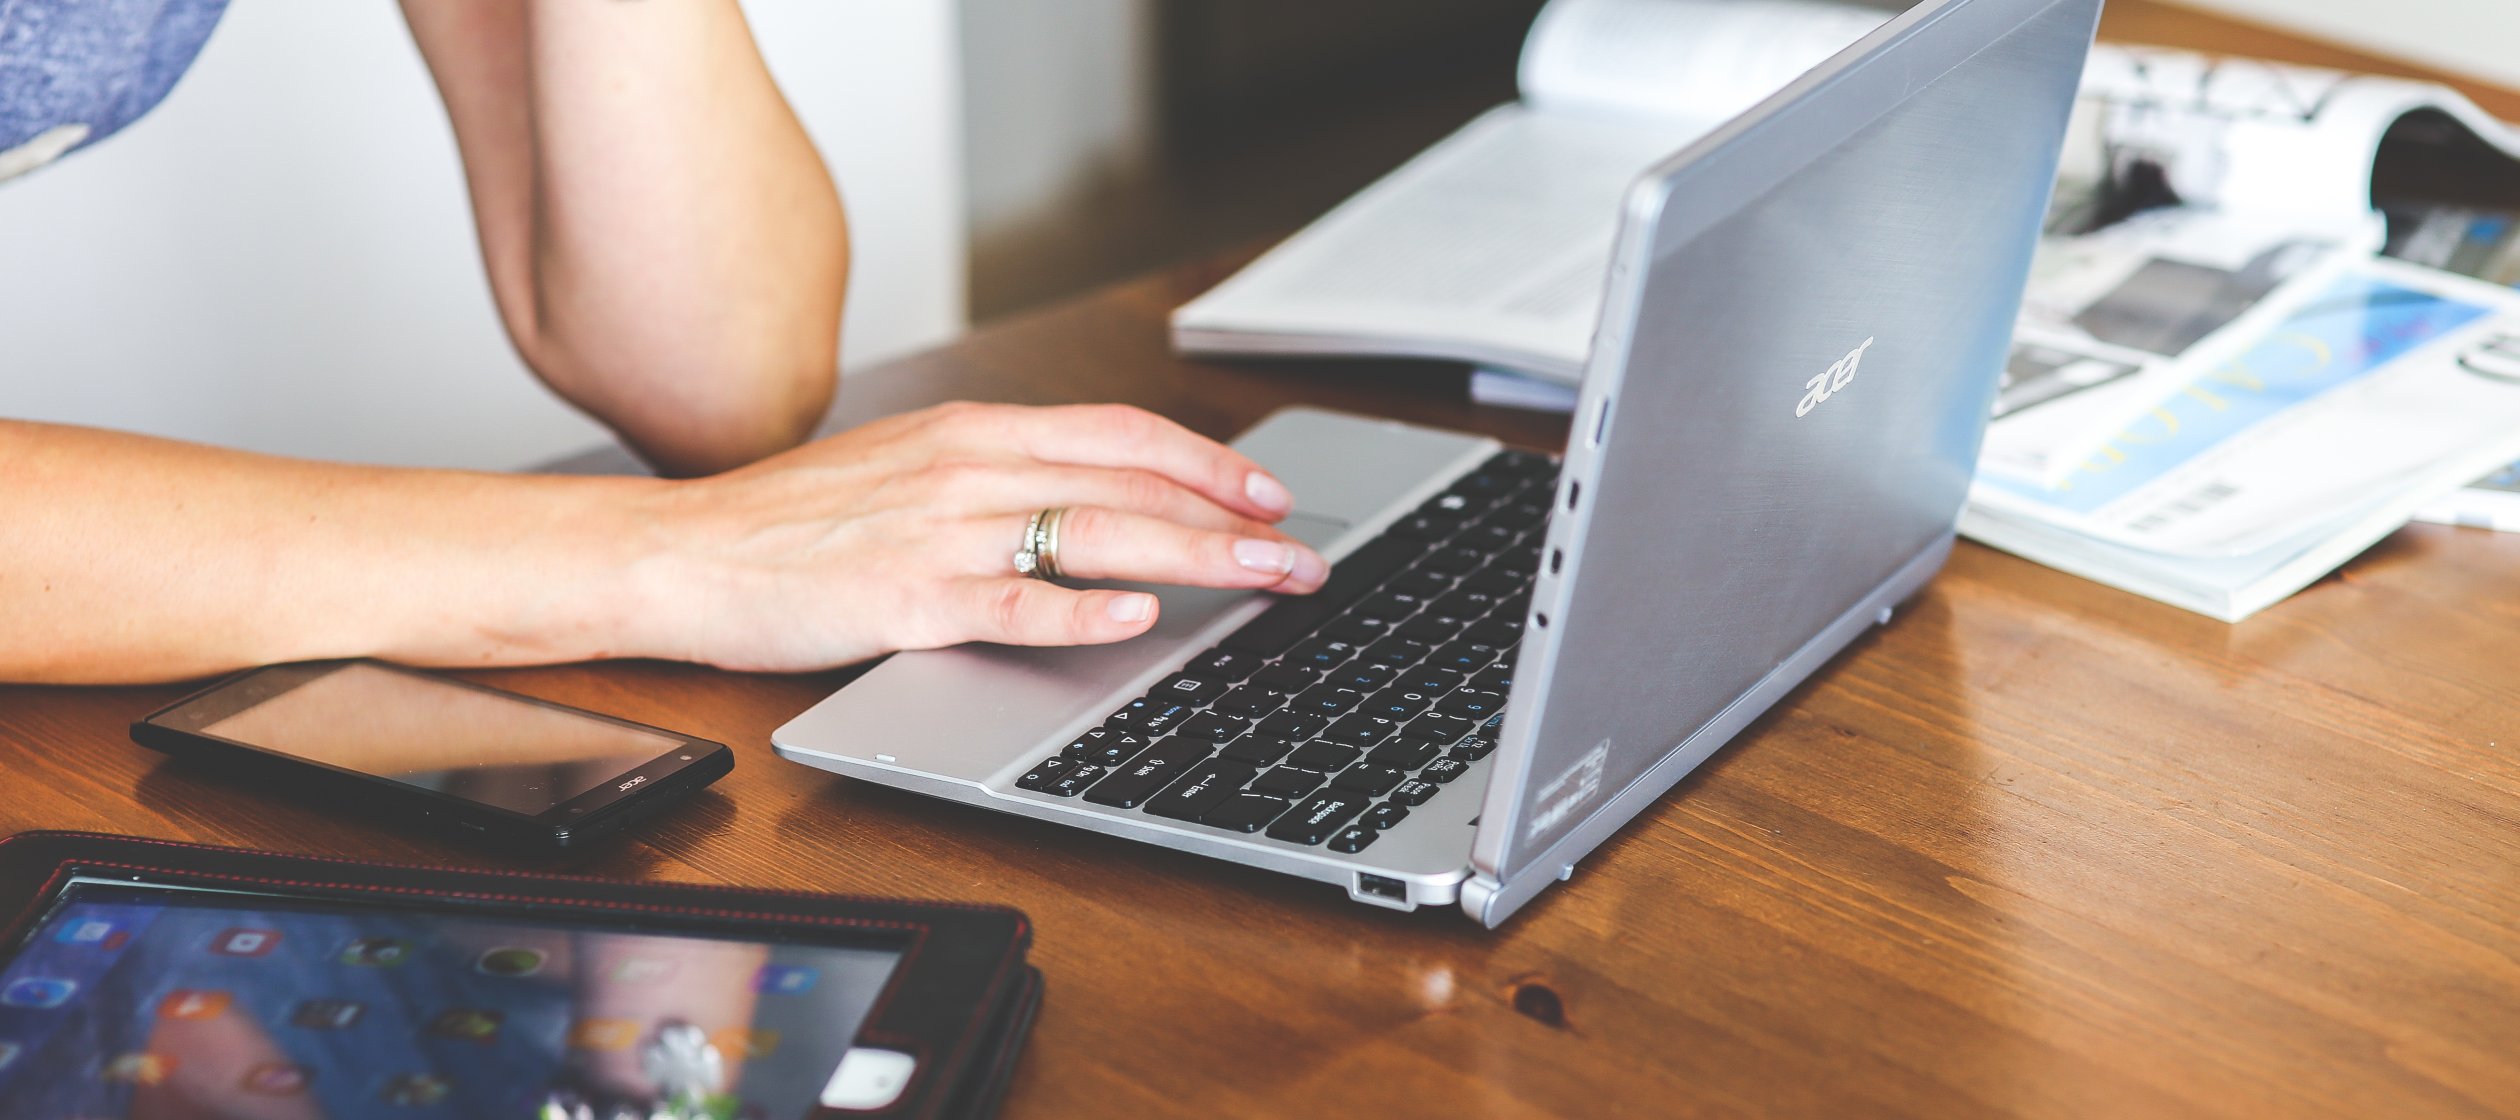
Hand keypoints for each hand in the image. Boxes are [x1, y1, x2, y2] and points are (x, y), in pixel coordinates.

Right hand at [618, 402, 1327, 670]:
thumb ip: (997, 478)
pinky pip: (1012, 601)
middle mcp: (969, 467)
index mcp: (974, 432)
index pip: (1121, 434)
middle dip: (1232, 520)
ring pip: (1096, 533)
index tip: (1268, 494)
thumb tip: (1091, 502)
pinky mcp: (907, 598)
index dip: (1207, 462)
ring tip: (1263, 580)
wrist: (681, 552)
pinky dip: (1081, 609)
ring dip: (1195, 558)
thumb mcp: (907, 469)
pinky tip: (1136, 618)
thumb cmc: (791, 523)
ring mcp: (941, 531)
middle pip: (1131, 483)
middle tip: (1301, 555)